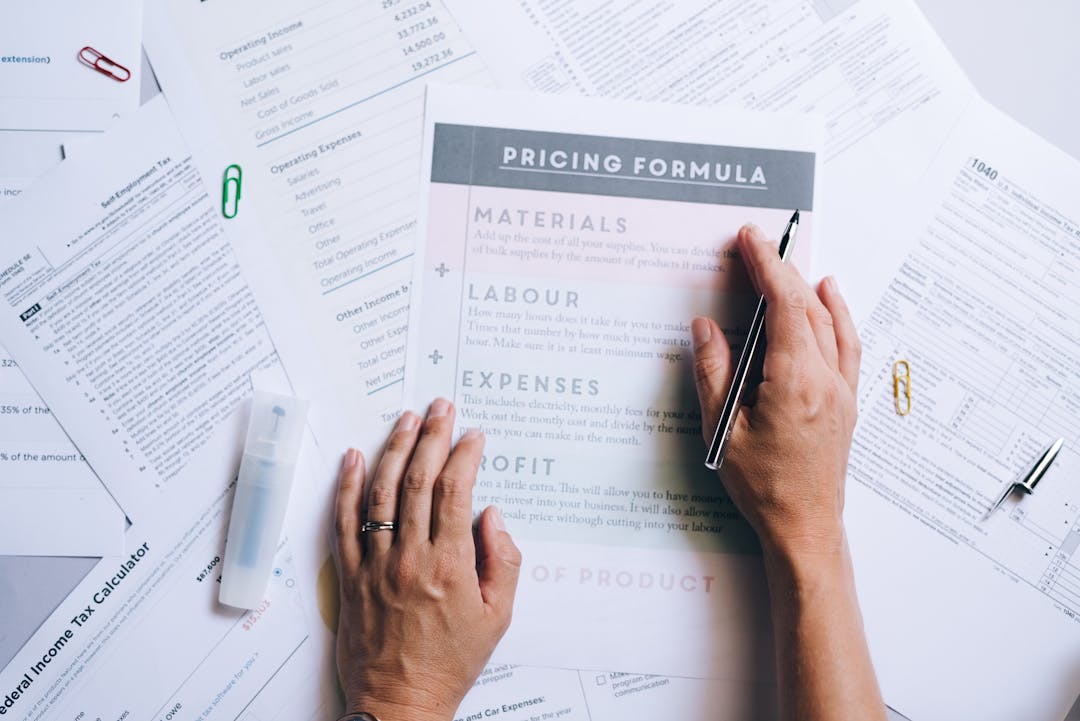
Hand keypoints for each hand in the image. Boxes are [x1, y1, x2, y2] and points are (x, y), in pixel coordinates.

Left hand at [331, 398, 521, 720]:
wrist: (400, 702)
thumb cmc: (451, 662)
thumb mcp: (498, 617)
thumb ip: (503, 561)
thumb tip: (491, 515)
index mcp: (450, 566)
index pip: (456, 492)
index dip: (465, 456)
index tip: (474, 435)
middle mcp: (409, 557)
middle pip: (417, 480)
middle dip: (432, 436)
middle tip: (441, 407)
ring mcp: (374, 565)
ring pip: (380, 492)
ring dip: (394, 448)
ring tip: (406, 418)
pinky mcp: (349, 576)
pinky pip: (343, 522)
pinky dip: (346, 485)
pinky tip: (355, 456)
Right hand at [691, 223, 861, 562]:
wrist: (806, 527)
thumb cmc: (764, 487)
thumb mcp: (722, 432)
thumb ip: (714, 374)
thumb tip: (707, 327)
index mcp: (796, 383)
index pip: (785, 307)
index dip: (768, 267)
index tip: (751, 240)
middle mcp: (827, 381)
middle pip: (808, 308)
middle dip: (782, 269)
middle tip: (756, 244)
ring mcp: (842, 390)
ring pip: (830, 322)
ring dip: (807, 287)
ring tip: (785, 261)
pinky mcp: (846, 401)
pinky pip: (847, 344)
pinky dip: (839, 314)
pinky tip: (830, 297)